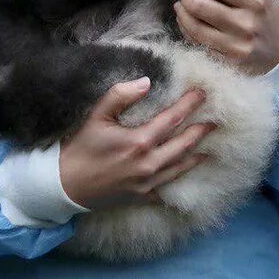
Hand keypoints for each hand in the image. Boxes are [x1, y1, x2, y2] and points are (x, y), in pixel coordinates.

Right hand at [59, 78, 213, 209]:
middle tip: (216, 120)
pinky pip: (168, 187)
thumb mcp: (96, 117)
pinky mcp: (142, 197)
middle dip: (201, 130)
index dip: (190, 104)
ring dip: (196, 154)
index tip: (203, 94)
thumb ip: (120, 96)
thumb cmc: (79, 148)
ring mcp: (147, 183)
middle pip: (184, 144)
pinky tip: (188, 172)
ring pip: (180, 166)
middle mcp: (148, 163)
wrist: (62, 187)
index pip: (173, 118)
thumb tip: (146, 82)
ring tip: (210, 146)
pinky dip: (180, 178)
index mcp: (139, 141)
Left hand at [174, 0, 278, 74]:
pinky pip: (198, 44)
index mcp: (258, 1)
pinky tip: (187, 24)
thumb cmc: (266, 16)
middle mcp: (248, 23)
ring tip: (183, 8)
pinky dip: (187, 31)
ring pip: (195, 27)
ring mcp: (237, 46)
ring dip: (183, 14)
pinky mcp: (228, 62)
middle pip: (200, 5)